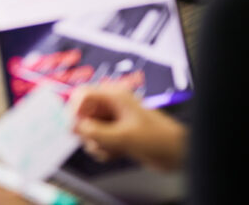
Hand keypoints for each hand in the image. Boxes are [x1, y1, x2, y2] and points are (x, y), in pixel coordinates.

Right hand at [70, 84, 186, 171]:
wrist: (175, 152)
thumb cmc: (156, 137)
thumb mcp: (122, 137)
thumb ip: (95, 132)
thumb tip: (73, 126)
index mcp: (114, 95)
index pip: (82, 94)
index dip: (74, 110)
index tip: (75, 128)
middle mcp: (111, 105)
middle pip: (83, 114)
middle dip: (87, 132)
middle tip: (97, 143)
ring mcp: (113, 120)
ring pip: (89, 130)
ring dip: (96, 143)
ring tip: (110, 150)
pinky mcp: (115, 133)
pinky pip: (98, 140)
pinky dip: (103, 149)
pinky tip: (116, 153)